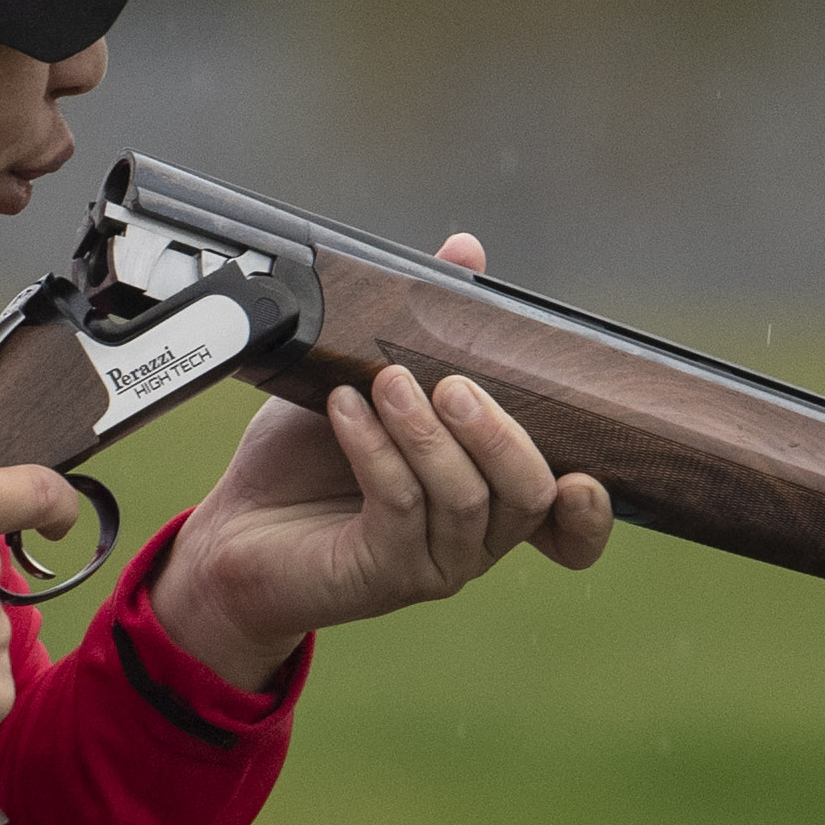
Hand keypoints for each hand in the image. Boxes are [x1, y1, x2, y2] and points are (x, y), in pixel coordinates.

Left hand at [152, 233, 613, 688]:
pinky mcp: (384, 575)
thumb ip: (431, 324)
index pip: (567, 523)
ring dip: (425, 434)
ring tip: (385, 381)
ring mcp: (435, 563)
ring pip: (465, 499)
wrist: (234, 526)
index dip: (590, 512)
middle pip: (528, 495)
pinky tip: (345, 409)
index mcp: (492, 498)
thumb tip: (467, 250)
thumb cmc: (310, 457)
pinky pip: (400, 507)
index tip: (584, 477)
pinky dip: (376, 451)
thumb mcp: (373, 376)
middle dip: (498, 433)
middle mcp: (477, 539)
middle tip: (451, 382)